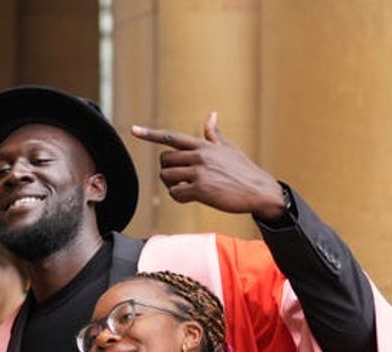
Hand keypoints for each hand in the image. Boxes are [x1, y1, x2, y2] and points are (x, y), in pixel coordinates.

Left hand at [131, 112, 285, 220]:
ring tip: (184, 187)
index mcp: (203, 145)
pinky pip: (175, 193)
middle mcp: (199, 156)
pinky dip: (178, 197)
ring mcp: (199, 173)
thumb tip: (211, 115)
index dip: (150, 134)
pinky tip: (189, 197)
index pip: (171, 137)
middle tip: (180, 177)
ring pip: (166, 177)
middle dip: (167, 170)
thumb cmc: (243, 170)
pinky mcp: (200, 190)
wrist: (259, 190)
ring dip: (171, 185)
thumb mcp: (228, 148)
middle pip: (164, 160)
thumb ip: (214, 134)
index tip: (133, 129)